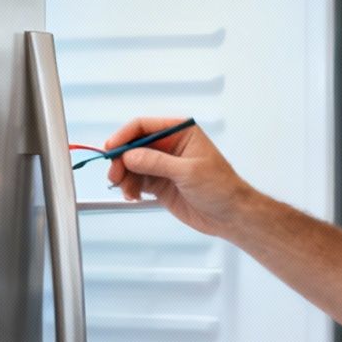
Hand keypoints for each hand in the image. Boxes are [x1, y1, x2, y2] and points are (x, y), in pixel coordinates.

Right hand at [101, 117, 255, 236]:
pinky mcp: (160, 183)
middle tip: (115, 175)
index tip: (112, 148)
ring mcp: (163, 165)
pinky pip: (136, 181)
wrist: (230, 215)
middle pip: (134, 146)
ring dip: (124, 176)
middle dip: (122, 160)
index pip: (145, 126)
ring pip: (132, 164)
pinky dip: (129, 187)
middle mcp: (170, 146)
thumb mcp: (188, 172)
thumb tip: (131, 155)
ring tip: (127, 190)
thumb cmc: (221, 188)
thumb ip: (157, 163)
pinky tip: (133, 195)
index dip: (125, 135)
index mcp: (181, 132)